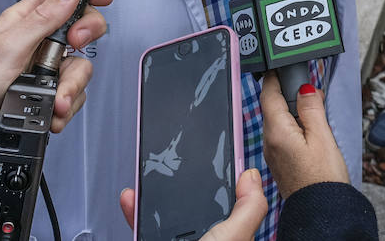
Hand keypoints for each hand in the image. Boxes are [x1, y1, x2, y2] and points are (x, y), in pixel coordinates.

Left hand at [0, 0, 111, 183]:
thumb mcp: (10, 46)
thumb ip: (43, 18)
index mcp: (25, 21)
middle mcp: (39, 43)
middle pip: (80, 28)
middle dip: (85, 37)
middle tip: (74, 45)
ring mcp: (46, 70)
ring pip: (80, 67)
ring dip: (70, 87)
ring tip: (54, 101)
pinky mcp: (50, 94)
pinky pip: (74, 95)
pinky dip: (65, 107)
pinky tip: (50, 113)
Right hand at [120, 168, 267, 239]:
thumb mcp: (232, 237)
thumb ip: (248, 210)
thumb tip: (253, 177)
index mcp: (229, 237)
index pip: (229, 204)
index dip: (225, 180)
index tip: (215, 153)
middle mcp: (205, 239)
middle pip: (195, 205)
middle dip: (185, 184)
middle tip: (176, 160)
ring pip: (166, 214)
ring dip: (155, 193)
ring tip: (149, 173)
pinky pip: (145, 226)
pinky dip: (136, 212)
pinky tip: (131, 198)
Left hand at [260, 71, 349, 196]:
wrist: (321, 211)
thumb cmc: (323, 179)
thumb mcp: (322, 136)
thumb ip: (311, 109)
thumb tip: (304, 89)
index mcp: (277, 131)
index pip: (269, 95)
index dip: (275, 78)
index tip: (283, 66)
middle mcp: (269, 142)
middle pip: (273, 107)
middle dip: (289, 94)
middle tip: (309, 88)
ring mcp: (273, 154)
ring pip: (278, 122)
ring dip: (293, 112)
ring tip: (314, 110)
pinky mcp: (280, 162)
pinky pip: (283, 136)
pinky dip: (294, 127)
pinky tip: (310, 130)